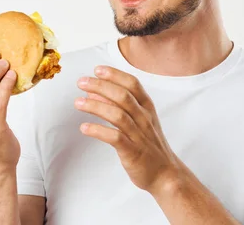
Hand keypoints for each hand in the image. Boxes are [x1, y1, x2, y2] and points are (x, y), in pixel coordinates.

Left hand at [75, 66, 180, 194]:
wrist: (165, 173)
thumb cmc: (149, 145)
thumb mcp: (138, 121)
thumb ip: (118, 105)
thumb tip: (95, 91)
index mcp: (147, 108)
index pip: (133, 84)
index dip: (115, 75)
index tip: (97, 69)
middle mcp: (144, 118)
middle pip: (123, 96)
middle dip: (101, 86)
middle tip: (82, 82)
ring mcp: (139, 135)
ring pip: (118, 115)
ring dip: (96, 106)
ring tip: (78, 103)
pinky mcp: (133, 152)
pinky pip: (115, 138)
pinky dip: (99, 131)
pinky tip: (84, 127)